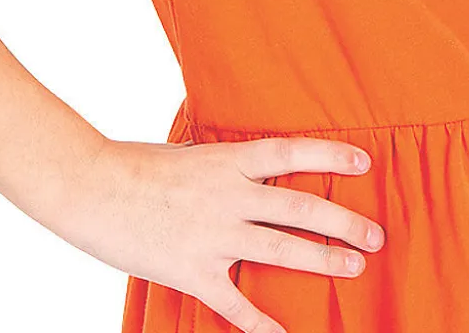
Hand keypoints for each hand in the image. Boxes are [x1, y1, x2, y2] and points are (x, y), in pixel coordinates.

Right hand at [57, 134, 385, 332]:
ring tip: (354, 268)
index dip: (331, 158)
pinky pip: (235, 303)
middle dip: (343, 223)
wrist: (92, 188)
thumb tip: (250, 165)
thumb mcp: (188, 152)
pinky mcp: (193, 271)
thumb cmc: (136, 165)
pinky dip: (261, 323)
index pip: (292, 153)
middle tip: (376, 235)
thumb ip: (223, 163)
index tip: (364, 165)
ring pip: (282, 248)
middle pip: (300, 207)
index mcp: (228, 160)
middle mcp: (229, 195)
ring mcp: (213, 235)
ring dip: (323, 259)